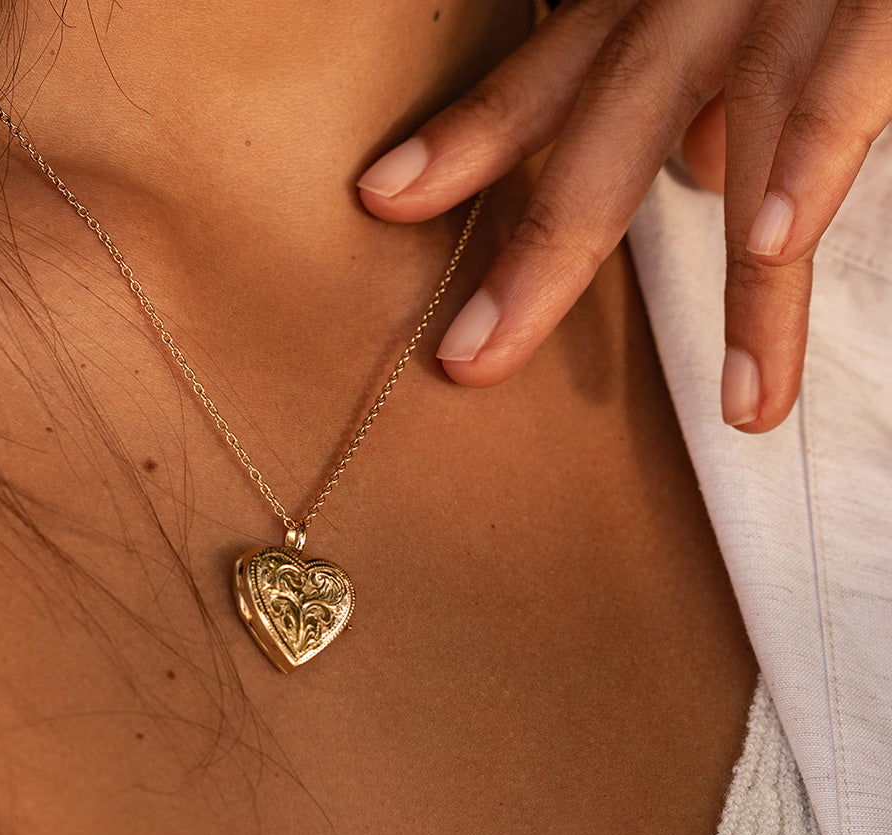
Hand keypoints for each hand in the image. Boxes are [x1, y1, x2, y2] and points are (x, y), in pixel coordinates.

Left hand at [357, 0, 891, 432]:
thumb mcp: (749, 4)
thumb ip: (713, 86)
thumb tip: (706, 171)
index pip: (549, 77)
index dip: (468, 140)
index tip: (385, 199)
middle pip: (608, 126)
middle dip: (540, 254)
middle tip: (469, 361)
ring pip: (746, 131)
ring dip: (738, 283)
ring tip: (737, 400)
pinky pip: (847, 76)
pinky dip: (814, 155)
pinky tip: (769, 240)